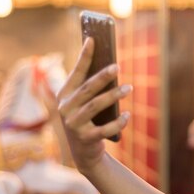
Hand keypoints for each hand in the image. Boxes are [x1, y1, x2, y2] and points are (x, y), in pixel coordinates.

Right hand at [56, 38, 130, 173]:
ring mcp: (73, 124)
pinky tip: (127, 115)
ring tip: (129, 88)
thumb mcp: (87, 103)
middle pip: (87, 89)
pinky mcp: (85, 139)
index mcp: (65, 95)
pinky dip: (118, 122)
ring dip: (113, 96)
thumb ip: (94, 87)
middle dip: (102, 76)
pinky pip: (105, 129)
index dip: (85, 56)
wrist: (85, 153)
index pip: (76, 72)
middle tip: (118, 66)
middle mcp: (65, 108)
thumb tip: (112, 66)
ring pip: (95, 106)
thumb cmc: (89, 120)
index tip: (93, 39)